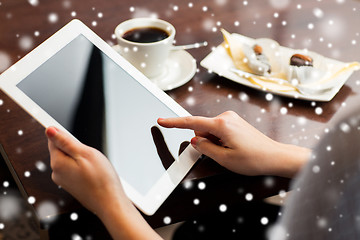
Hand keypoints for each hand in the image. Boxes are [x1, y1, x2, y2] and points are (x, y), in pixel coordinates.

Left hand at [46, 127, 160, 239]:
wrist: (110, 202)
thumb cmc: (101, 179)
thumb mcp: (85, 153)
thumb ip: (65, 141)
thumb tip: (49, 130)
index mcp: (57, 163)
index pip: (53, 140)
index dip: (66, 135)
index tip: (78, 140)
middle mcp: (57, 173)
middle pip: (62, 150)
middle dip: (77, 148)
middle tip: (91, 155)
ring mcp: (64, 181)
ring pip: (70, 160)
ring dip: (82, 158)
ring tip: (95, 165)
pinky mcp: (72, 186)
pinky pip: (75, 170)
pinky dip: (84, 168)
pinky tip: (94, 173)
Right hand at [158, 111, 309, 177]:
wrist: (275, 157)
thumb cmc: (254, 159)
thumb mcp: (224, 159)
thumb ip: (204, 148)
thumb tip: (194, 140)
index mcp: (222, 125)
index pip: (191, 123)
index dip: (174, 123)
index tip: (162, 120)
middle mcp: (226, 117)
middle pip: (201, 130)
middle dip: (204, 143)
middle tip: (221, 154)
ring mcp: (231, 119)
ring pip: (209, 132)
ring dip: (213, 143)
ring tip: (231, 152)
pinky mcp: (235, 123)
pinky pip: (218, 131)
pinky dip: (219, 141)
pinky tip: (233, 148)